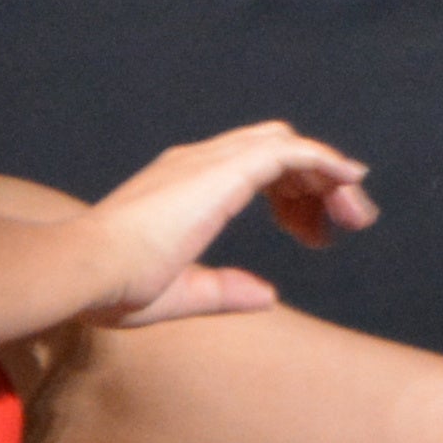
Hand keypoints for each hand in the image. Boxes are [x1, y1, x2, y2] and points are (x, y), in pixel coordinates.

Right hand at [81, 122, 375, 331]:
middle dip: (314, 182)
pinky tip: (350, 184)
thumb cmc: (114, 286)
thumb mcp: (181, 292)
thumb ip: (224, 290)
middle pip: (275, 148)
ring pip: (289, 146)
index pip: (250, 165)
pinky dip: (326, 163)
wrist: (88, 268)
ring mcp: (210, 160)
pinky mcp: (224, 169)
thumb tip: (267, 295)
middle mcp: (198, 162)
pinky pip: (293, 152)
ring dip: (328, 177)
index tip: (313, 231)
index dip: (289, 193)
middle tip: (345, 223)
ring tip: (355, 215)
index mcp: (184, 185)